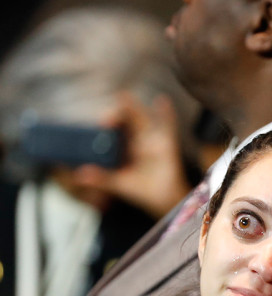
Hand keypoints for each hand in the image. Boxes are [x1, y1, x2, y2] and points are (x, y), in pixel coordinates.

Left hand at [70, 92, 191, 218]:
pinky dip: (167, 114)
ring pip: (142, 120)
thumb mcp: (120, 184)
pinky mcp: (168, 144)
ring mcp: (153, 141)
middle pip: (126, 121)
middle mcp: (139, 141)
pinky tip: (162, 100)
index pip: (115, 130)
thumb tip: (79, 176)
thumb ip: (102, 179)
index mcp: (126, 148)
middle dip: (116, 114)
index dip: (106, 124)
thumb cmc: (144, 191)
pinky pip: (168, 126)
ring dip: (133, 108)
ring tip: (123, 95)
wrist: (165, 200)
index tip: (100, 126)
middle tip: (105, 120)